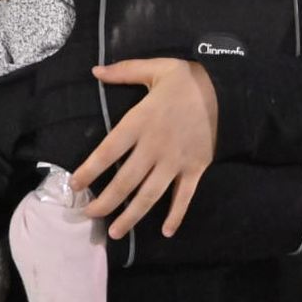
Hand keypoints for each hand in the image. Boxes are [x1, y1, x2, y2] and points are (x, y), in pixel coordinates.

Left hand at [70, 59, 216, 239]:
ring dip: (131, 216)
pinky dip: (176, 215)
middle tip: (89, 215)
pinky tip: (166, 232)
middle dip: (105, 202)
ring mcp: (175, 161)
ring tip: (115, 232)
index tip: (75, 185)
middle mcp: (154, 147)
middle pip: (125, 182)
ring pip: (150, 195)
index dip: (89, 170)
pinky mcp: (195, 169)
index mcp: (140, 122)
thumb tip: (95, 70)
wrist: (227, 90)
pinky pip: (184, 197)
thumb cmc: (186, 79)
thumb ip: (123, 71)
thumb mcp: (155, 68)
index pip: (107, 151)